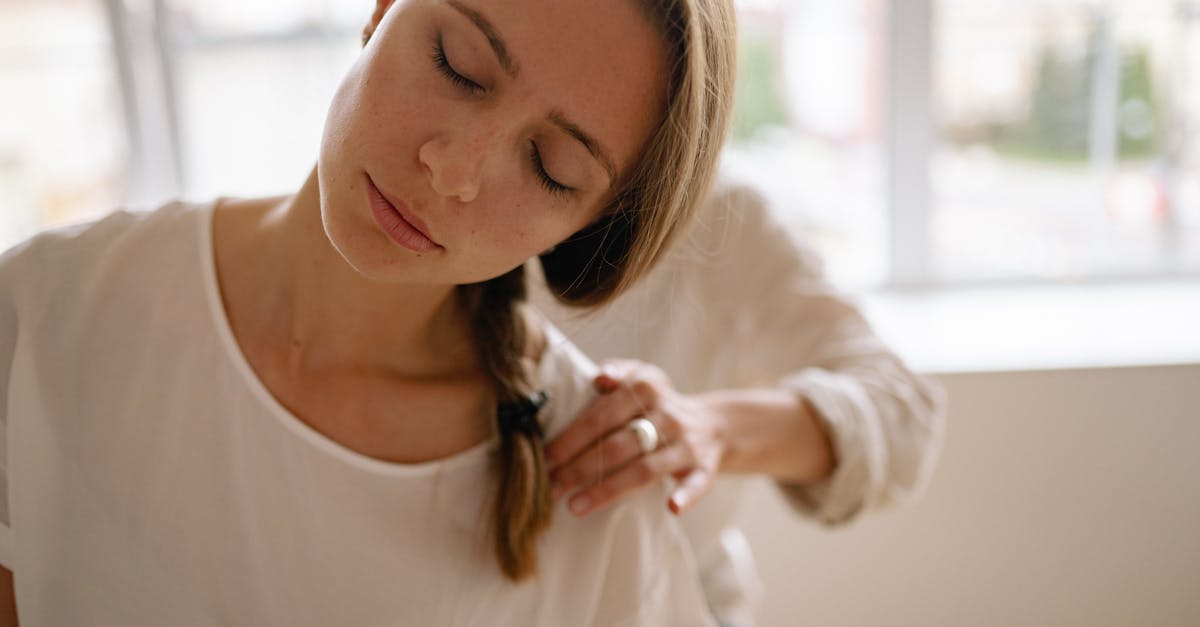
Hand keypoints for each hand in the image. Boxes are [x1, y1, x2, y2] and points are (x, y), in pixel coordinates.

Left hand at [544, 359, 726, 516]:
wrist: (713, 424)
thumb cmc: (658, 405)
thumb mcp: (641, 378)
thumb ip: (618, 372)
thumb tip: (599, 377)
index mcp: (647, 389)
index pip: (601, 416)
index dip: (570, 440)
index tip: (544, 460)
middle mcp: (668, 415)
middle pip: (617, 446)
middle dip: (578, 469)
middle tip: (549, 489)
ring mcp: (687, 443)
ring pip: (645, 469)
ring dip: (608, 490)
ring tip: (575, 506)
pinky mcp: (705, 467)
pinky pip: (698, 483)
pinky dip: (687, 495)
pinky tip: (672, 507)